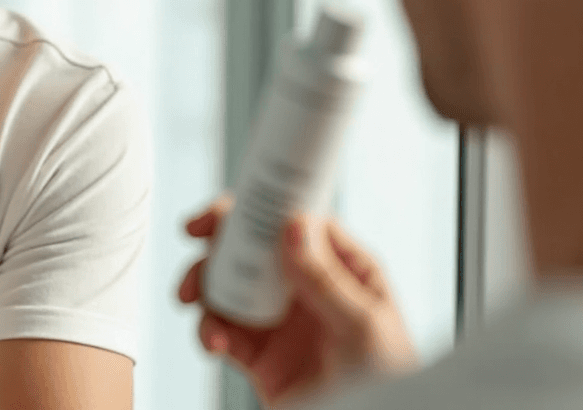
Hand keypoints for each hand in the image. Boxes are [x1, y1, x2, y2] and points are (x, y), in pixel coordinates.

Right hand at [178, 197, 416, 406]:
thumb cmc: (388, 378)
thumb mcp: (365, 324)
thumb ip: (326, 278)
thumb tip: (296, 227)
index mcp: (342, 268)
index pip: (297, 222)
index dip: (261, 206)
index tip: (231, 205)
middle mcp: (306, 288)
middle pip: (253, 246)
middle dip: (219, 239)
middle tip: (195, 234)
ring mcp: (279, 319)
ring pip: (228, 284)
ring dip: (205, 285)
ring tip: (194, 299)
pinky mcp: (259, 354)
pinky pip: (223, 330)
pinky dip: (210, 330)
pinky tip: (215, 340)